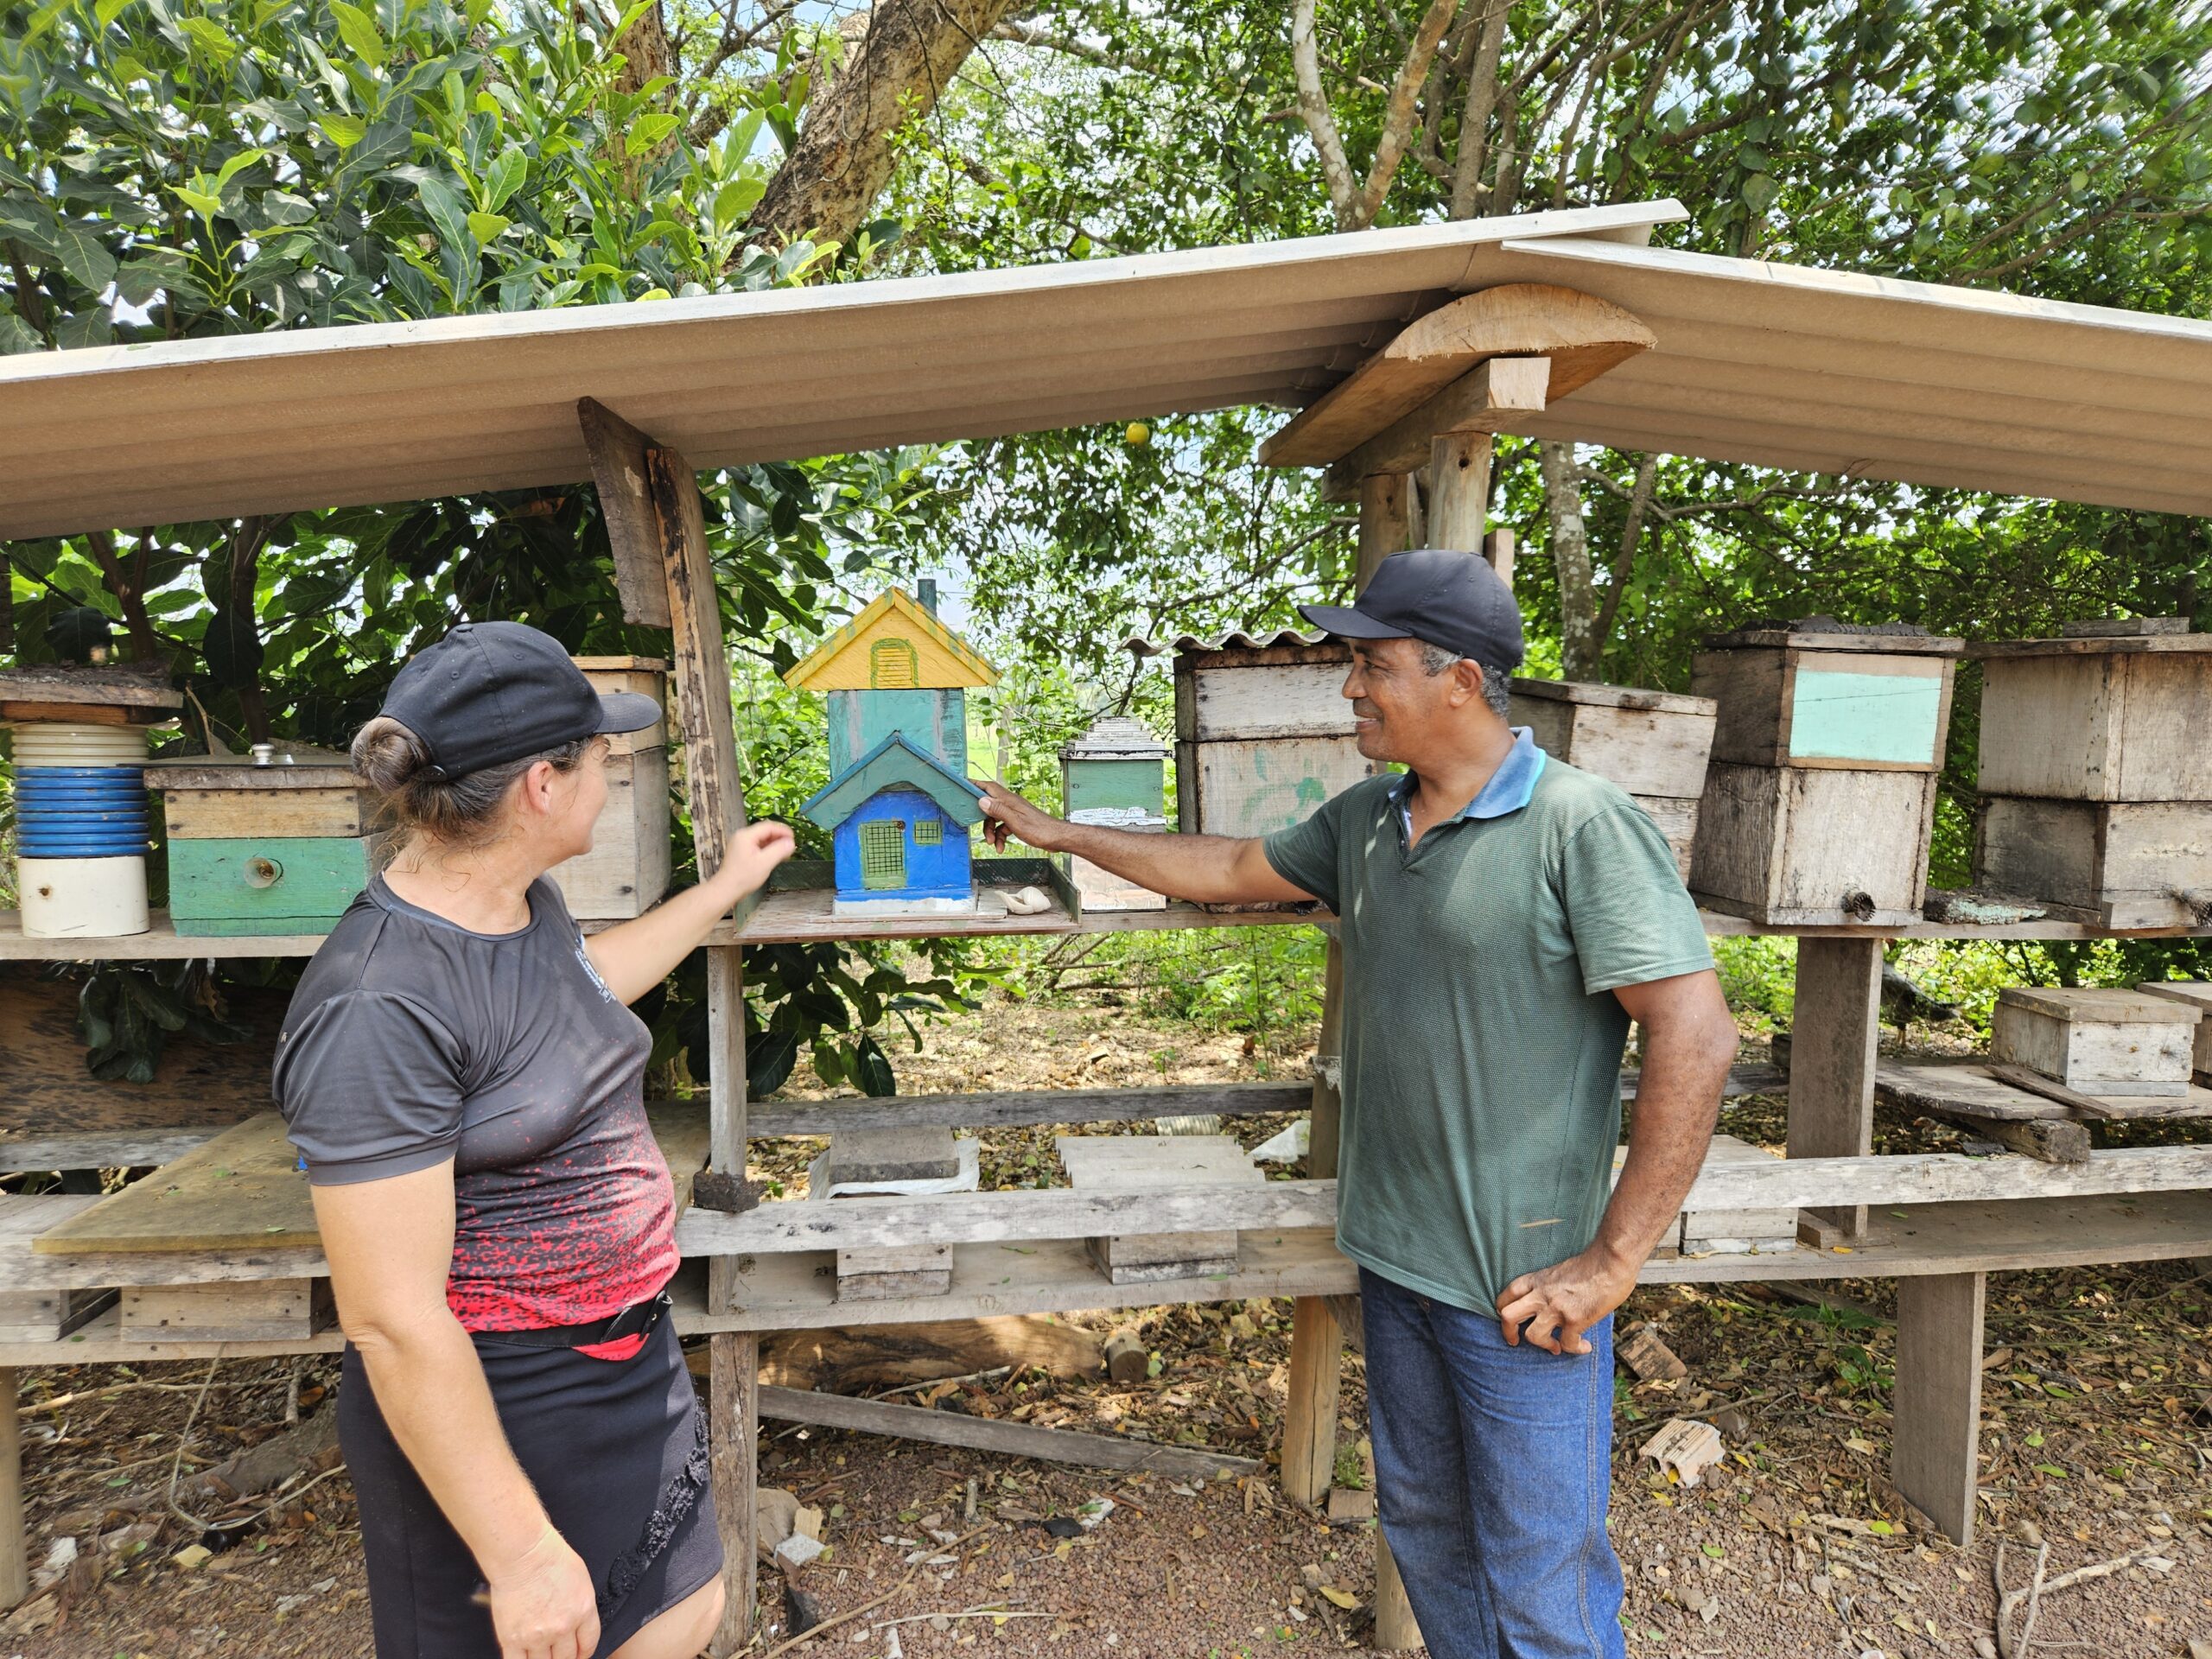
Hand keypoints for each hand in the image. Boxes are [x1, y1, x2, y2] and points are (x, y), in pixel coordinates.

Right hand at [485, 1524, 599, 1658]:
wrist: (522, 1553)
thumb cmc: (549, 1557)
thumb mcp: (580, 1580)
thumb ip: (581, 1606)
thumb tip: (578, 1623)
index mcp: (583, 1611)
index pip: (588, 1644)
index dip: (583, 1653)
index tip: (578, 1654)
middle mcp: (562, 1627)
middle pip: (566, 1658)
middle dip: (564, 1658)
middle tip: (559, 1654)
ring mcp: (537, 1636)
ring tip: (541, 1654)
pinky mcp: (512, 1639)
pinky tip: (524, 1657)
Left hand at [711, 819, 795, 900]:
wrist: (726, 890)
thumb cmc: (745, 877)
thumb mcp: (765, 863)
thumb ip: (779, 850)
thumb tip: (791, 842)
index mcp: (746, 835)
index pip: (768, 827)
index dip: (783, 831)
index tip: (794, 839)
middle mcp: (742, 836)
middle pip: (764, 831)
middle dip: (779, 838)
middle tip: (791, 847)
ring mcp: (740, 844)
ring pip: (761, 839)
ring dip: (774, 844)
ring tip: (785, 853)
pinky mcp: (740, 852)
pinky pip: (757, 846)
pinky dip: (767, 849)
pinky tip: (774, 857)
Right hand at [974, 779, 1065, 853]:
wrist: (1056, 838)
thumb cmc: (1040, 830)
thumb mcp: (1015, 822)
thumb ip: (998, 810)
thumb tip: (981, 800)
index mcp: (1009, 800)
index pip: (987, 786)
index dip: (974, 784)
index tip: (962, 785)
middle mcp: (1010, 803)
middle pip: (988, 805)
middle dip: (981, 819)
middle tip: (979, 830)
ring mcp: (1014, 812)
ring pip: (994, 819)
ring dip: (991, 832)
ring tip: (993, 844)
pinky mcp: (1017, 821)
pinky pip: (1002, 827)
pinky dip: (1000, 837)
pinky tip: (1001, 847)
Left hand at [1493, 1245, 1638, 1355]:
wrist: (1611, 1262)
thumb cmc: (1591, 1264)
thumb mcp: (1559, 1271)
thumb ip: (1549, 1287)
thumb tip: (1551, 1304)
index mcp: (1536, 1280)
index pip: (1507, 1295)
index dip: (1503, 1310)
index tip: (1512, 1321)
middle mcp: (1541, 1294)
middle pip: (1507, 1316)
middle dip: (1508, 1332)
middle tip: (1516, 1341)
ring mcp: (1556, 1308)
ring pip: (1532, 1336)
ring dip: (1543, 1345)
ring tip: (1555, 1347)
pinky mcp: (1574, 1320)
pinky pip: (1567, 1344)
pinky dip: (1576, 1349)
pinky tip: (1584, 1346)